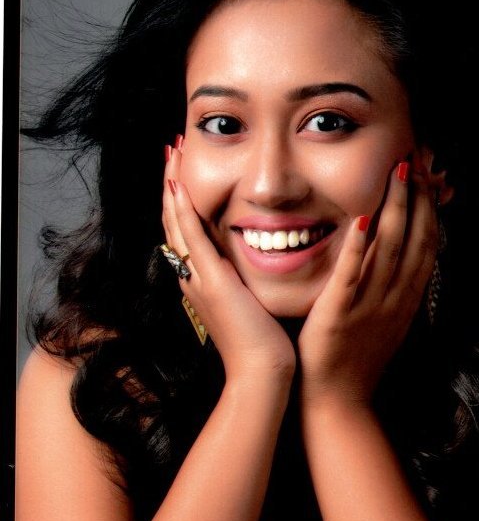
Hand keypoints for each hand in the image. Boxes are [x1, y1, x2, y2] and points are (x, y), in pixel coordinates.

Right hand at [162, 141, 295, 383]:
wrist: (262, 373)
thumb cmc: (264, 345)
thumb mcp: (252, 305)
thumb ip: (248, 282)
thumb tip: (264, 261)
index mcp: (204, 280)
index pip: (188, 230)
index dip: (183, 198)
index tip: (184, 168)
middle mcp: (193, 276)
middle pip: (174, 220)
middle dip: (172, 182)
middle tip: (172, 147)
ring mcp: (198, 278)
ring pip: (176, 222)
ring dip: (172, 184)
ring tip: (171, 150)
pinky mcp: (210, 281)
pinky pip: (190, 238)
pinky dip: (181, 210)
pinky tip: (177, 184)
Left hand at [298, 149, 444, 406]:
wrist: (338, 403)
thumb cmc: (355, 361)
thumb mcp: (383, 321)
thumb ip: (388, 287)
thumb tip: (391, 256)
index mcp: (405, 299)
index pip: (425, 244)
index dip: (429, 207)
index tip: (429, 175)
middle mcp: (395, 298)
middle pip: (415, 238)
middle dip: (420, 196)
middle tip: (420, 157)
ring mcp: (370, 305)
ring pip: (391, 249)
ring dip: (397, 208)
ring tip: (399, 172)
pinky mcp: (340, 313)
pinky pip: (353, 275)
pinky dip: (360, 246)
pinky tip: (364, 218)